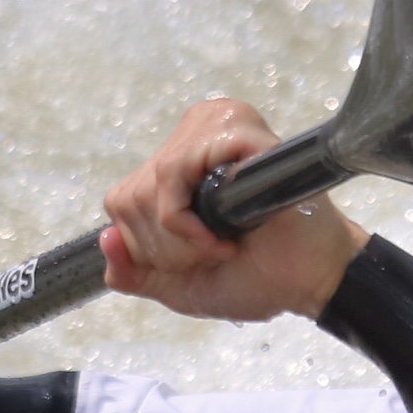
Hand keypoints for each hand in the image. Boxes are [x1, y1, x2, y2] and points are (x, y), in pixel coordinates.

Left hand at [101, 98, 368, 322]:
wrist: (309, 281)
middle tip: (214, 253)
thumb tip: (103, 241)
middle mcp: (193, 137)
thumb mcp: (179, 285)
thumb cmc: (258, 276)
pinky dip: (188, 218)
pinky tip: (224, 234)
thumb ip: (136, 271)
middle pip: (131, 195)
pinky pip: (177, 169)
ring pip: (153, 182)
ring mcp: (216, 128)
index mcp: (178, 164)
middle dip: (167, 245)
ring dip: (181, 235)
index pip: (121, 200)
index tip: (196, 259)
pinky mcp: (237, 132)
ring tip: (223, 244)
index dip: (149, 244)